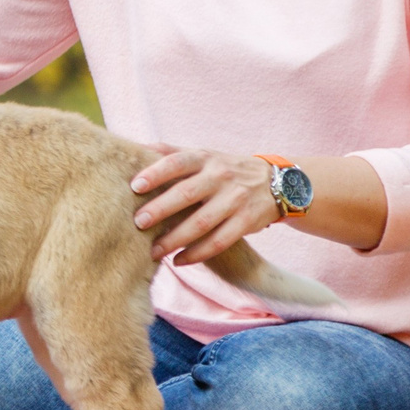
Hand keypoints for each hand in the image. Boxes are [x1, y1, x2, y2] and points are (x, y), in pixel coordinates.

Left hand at [129, 147, 280, 266]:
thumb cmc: (224, 169)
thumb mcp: (203, 155)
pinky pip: (219, 241)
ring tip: (153, 251)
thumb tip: (134, 149)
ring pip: (202, 222)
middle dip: (161, 209)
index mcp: (204, 158)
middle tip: (138, 222)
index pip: (177, 162)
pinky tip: (178, 261)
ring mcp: (235, 199)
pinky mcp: (246, 221)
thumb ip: (170, 152)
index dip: (156, 172)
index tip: (134, 186)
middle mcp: (220, 176)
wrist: (276, 182)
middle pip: (187, 193)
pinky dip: (197, 253)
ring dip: (175, 239)